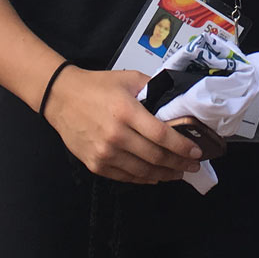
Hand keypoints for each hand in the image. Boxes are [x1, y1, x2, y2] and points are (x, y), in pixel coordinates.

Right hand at [41, 66, 201, 184]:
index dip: (182, 146)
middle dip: (179, 163)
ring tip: (179, 172)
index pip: (161, 135)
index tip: (197, 150)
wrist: (61, 98)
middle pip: (155, 157)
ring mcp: (105, 153)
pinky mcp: (95, 164)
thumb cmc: (96, 86)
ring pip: (143, 171)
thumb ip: (153, 88)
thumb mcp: (129, 79)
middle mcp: (116, 135)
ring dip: (165, 174)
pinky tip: (155, 176)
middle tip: (193, 164)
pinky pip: (126, 177)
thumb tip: (176, 102)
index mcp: (126, 111)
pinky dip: (144, 179)